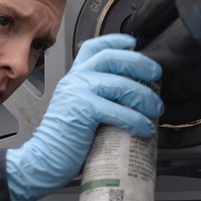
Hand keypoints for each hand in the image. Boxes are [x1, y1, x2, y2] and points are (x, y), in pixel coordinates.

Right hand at [5, 33, 163, 200]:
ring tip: (155, 108)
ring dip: (144, 96)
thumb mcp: (80, 109)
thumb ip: (98, 98)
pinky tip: (144, 128)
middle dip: (140, 64)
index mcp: (75, 77)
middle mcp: (76, 80)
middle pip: (112, 58)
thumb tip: (132, 98)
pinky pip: (118, 111)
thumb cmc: (64, 140)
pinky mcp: (84, 110)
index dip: (115, 41)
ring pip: (120, 84)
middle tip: (156, 75)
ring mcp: (79, 92)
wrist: (43, 160)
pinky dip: (136, 120)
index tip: (133, 43)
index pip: (94, 47)